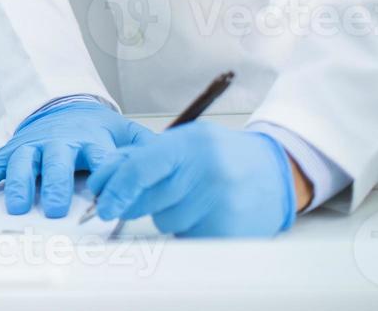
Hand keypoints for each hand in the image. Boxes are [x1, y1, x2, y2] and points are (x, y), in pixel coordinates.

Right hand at [0, 100, 154, 217]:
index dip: (103, 175)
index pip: (98, 156)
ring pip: (23, 163)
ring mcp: (31, 146)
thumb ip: (144, 148)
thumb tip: (174, 158)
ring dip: (20, 185)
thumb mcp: (123, 132)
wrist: (60, 107)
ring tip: (19, 207)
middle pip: (57, 161)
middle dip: (57, 184)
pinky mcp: (11, 152)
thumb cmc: (93, 130)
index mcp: (89, 139)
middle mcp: (58, 142)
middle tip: (59, 208)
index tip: (106, 199)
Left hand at [86, 122, 295, 236]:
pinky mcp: (230, 229)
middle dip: (134, 202)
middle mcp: (206, 172)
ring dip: (166, 214)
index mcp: (189, 144)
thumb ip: (143, 155)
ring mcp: (221, 203)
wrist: (275, 171)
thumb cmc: (221, 155)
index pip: (138, 169)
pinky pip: (187, 236)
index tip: (101, 204)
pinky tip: (203, 213)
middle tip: (137, 199)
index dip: (114, 188)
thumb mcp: (184, 141)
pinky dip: (187, 228)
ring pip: (164, 221)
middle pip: (148, 199)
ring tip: (190, 198)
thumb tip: (103, 179)